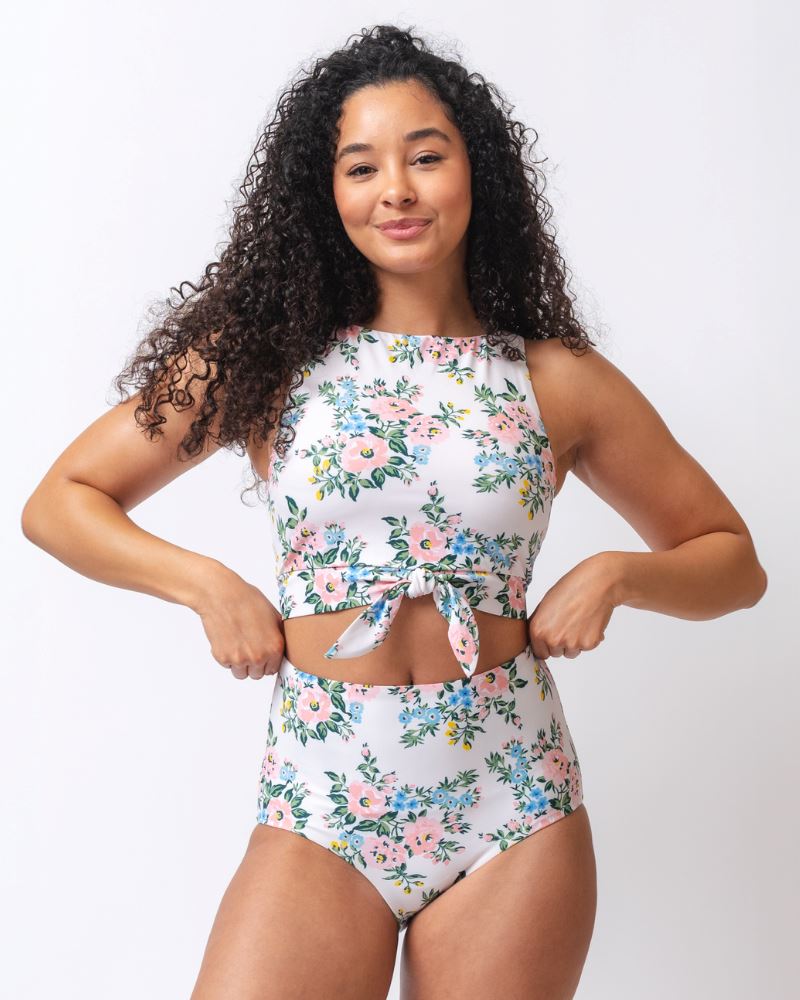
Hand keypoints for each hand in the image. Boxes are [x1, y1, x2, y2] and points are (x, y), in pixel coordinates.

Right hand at [191, 564, 285, 679]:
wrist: (222, 595)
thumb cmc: (248, 600)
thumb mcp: (274, 615)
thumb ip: (279, 636)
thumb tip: (281, 647)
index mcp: (274, 647)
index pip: (273, 669)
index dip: (268, 660)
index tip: (262, 652)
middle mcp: (259, 657)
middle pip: (257, 674)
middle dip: (254, 664)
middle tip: (249, 646)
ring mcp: (240, 659)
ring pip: (241, 674)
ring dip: (240, 663)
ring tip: (238, 643)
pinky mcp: (222, 658)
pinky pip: (227, 665)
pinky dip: (227, 656)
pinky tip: (228, 638)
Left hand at [527, 552, 619, 660]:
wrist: (595, 585)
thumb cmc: (570, 589)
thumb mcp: (545, 605)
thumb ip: (540, 624)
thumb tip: (538, 637)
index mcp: (538, 630)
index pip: (539, 652)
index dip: (546, 645)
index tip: (551, 638)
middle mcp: (553, 640)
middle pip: (555, 653)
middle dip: (560, 643)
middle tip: (567, 625)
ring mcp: (571, 643)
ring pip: (571, 652)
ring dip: (574, 643)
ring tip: (578, 622)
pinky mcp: (589, 644)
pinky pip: (585, 647)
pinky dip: (588, 638)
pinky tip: (589, 622)